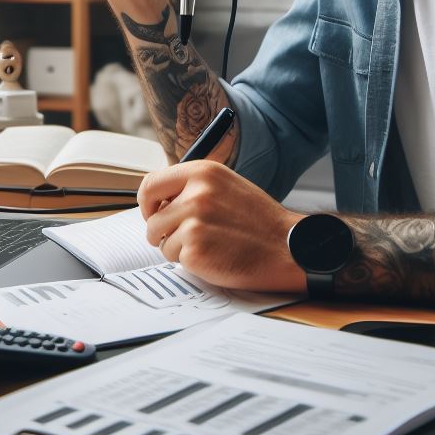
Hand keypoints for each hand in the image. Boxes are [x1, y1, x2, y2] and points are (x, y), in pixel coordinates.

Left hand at [138, 161, 305, 292]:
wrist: (286, 247)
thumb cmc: (258, 220)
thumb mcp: (226, 185)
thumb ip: (193, 186)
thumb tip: (159, 199)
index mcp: (202, 172)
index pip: (151, 184)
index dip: (148, 202)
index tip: (153, 212)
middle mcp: (196, 194)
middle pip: (152, 217)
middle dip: (159, 230)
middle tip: (177, 237)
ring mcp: (194, 222)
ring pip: (161, 241)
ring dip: (177, 248)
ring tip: (208, 245)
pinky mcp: (195, 251)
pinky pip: (175, 259)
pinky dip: (191, 262)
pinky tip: (214, 256)